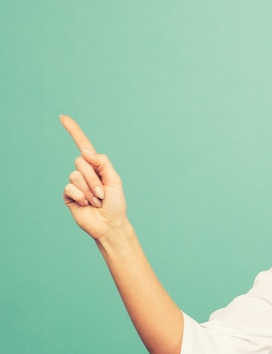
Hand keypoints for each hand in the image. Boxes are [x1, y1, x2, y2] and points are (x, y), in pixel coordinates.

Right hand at [61, 115, 127, 239]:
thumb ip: (103, 163)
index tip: (62, 117)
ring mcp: (75, 183)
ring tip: (96, 201)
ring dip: (90, 190)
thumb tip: (86, 152)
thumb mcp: (115, 180)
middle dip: (95, 179)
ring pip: (76, 175)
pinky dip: (81, 197)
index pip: (83, 145)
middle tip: (102, 193)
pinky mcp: (68, 195)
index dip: (73, 131)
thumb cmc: (116, 203)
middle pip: (81, 162)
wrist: (110, 224)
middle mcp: (84, 172)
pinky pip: (70, 188)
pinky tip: (86, 205)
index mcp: (97, 166)